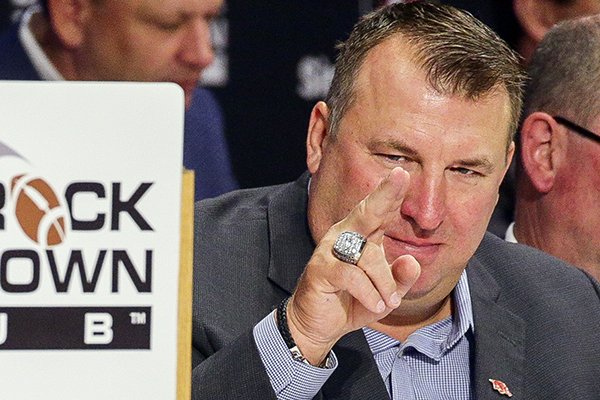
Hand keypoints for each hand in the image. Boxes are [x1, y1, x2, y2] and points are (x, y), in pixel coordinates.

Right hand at [286, 167, 420, 364]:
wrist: (318, 326)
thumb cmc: (353, 302)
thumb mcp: (385, 294)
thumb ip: (401, 278)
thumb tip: (412, 261)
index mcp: (360, 236)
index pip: (377, 211)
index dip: (389, 192)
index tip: (402, 173)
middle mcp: (343, 236)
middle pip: (365, 213)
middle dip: (384, 195)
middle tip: (400, 175)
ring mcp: (329, 251)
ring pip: (367, 256)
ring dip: (384, 282)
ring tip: (388, 302)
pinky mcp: (320, 270)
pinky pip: (352, 275)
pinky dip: (369, 292)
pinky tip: (374, 305)